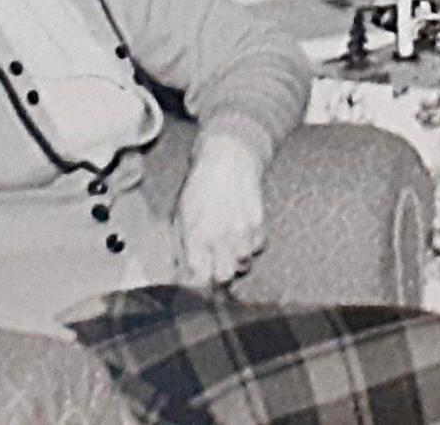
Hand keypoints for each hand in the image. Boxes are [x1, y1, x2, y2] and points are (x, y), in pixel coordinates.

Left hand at [173, 131, 267, 289]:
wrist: (228, 157)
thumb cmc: (199, 187)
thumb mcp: (180, 215)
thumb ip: (181, 247)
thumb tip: (180, 275)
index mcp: (196, 233)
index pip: (198, 277)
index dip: (197, 282)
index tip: (197, 278)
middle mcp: (220, 234)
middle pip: (223, 277)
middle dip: (217, 274)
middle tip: (214, 264)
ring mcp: (242, 228)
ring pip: (243, 264)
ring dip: (236, 258)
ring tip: (228, 244)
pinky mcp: (259, 221)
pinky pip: (257, 247)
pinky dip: (250, 244)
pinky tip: (241, 230)